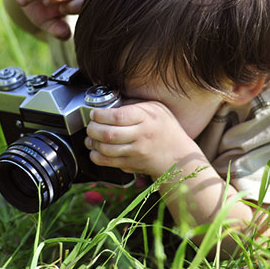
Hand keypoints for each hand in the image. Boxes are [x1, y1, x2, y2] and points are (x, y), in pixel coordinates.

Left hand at [85, 101, 202, 177]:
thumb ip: (134, 104)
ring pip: (105, 149)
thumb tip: (111, 103)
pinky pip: (106, 162)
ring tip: (91, 136)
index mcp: (146, 118)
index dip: (100, 115)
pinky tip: (96, 149)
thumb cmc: (166, 129)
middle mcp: (140, 136)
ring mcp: (135, 152)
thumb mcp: (156, 108)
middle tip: (91, 124)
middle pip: (108, 134)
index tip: (95, 113)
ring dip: (92, 142)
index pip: (117, 117)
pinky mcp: (131, 164)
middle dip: (92, 128)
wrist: (178, 155)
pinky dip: (96, 156)